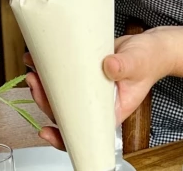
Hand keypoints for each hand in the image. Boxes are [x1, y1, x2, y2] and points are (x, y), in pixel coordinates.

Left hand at [24, 30, 176, 149]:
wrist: (148, 46)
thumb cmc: (149, 60)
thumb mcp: (139, 62)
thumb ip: (125, 66)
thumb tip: (109, 67)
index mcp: (110, 110)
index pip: (84, 130)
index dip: (63, 136)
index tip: (46, 132)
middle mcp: (96, 103)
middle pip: (65, 112)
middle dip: (46, 101)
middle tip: (36, 84)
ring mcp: (87, 90)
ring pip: (60, 96)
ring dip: (43, 87)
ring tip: (33, 72)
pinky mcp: (82, 74)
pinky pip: (63, 78)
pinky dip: (49, 71)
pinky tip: (37, 61)